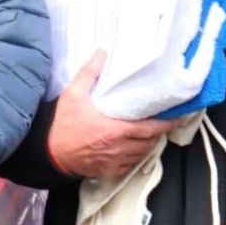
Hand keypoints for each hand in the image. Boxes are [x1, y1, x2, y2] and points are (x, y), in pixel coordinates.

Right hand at [45, 51, 180, 178]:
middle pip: (150, 142)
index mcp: (115, 130)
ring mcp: (115, 161)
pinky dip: (137, 156)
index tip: (176, 118)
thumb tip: (102, 53)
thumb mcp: (73, 94)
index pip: (150, 129)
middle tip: (163, 122)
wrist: (49, 152)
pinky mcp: (109, 171)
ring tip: (150, 133)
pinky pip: (131, 165)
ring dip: (149, 144)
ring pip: (142, 154)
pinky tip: (135, 148)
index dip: (166, 124)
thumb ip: (89, 73)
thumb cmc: (62, 125)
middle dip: (159, 133)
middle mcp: (119, 148)